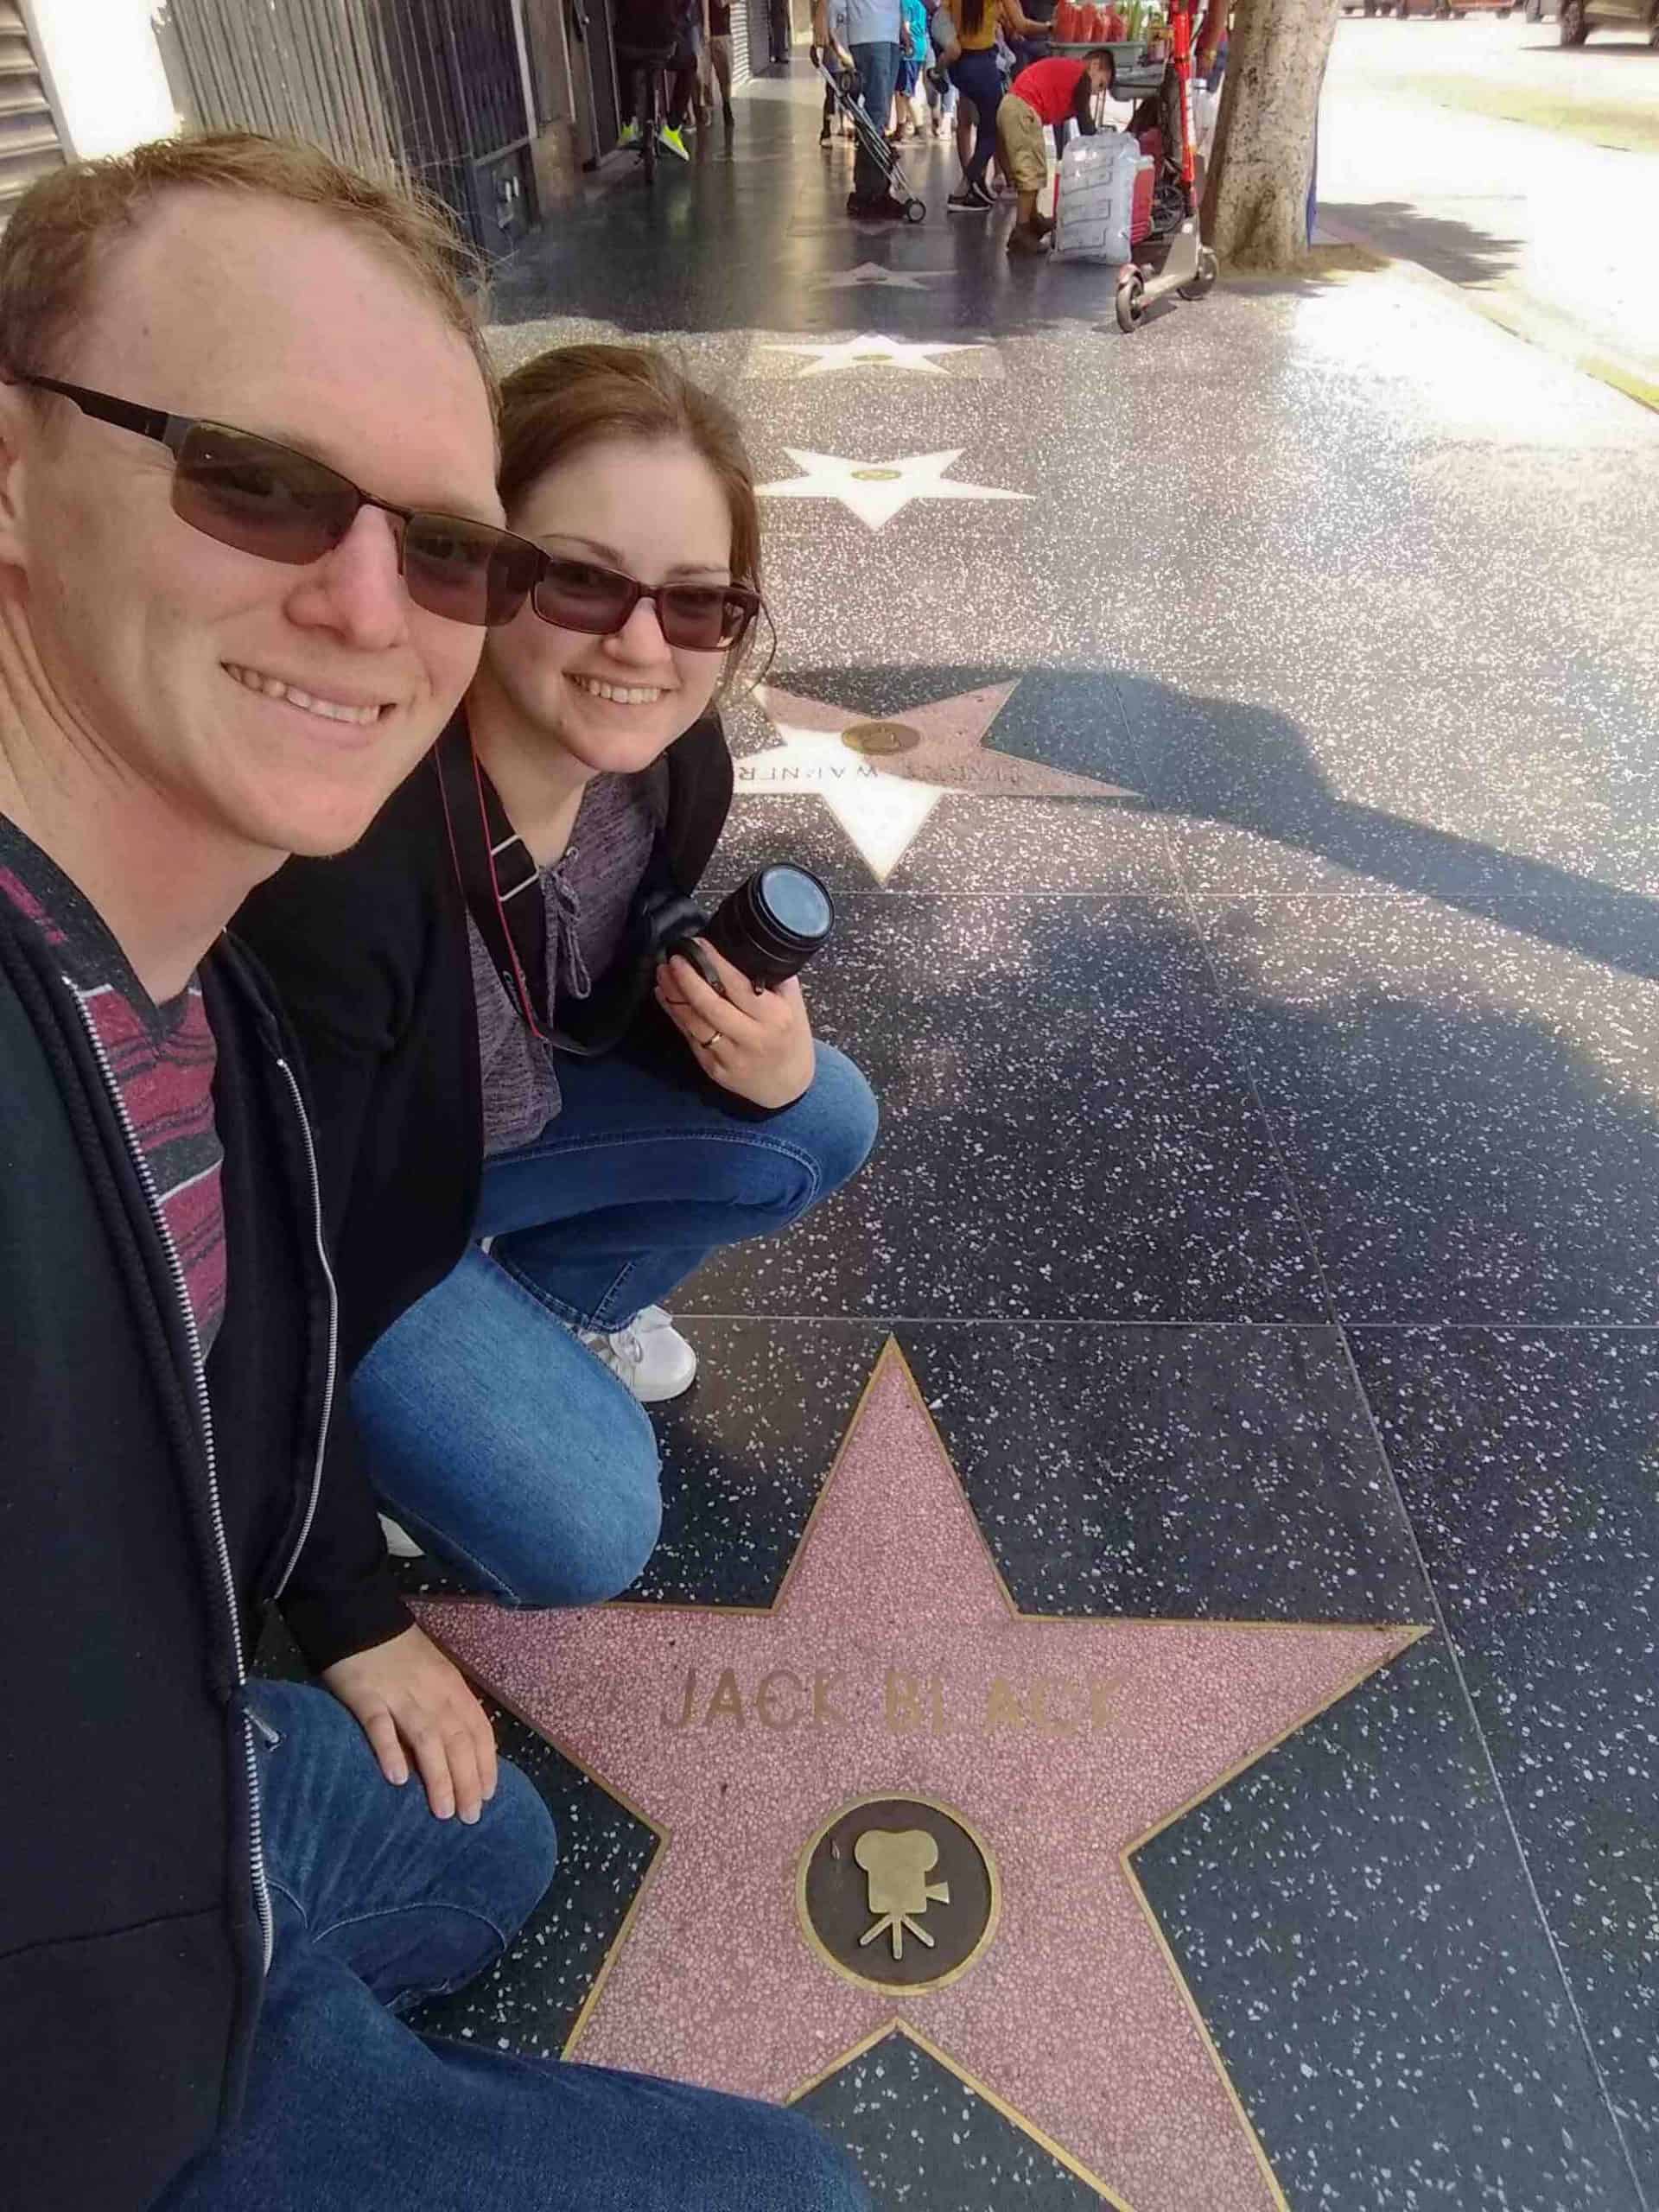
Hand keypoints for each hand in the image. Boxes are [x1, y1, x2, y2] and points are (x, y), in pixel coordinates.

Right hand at [322, 1623, 497, 1822]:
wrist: (360, 1617)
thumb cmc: (400, 1653)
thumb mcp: (435, 1675)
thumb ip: (447, 1709)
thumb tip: (458, 1754)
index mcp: (452, 1687)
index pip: (478, 1730)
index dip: (486, 1764)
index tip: (489, 1796)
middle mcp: (433, 1693)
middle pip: (457, 1740)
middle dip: (467, 1781)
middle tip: (470, 1817)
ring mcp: (400, 1695)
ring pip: (427, 1739)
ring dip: (439, 1777)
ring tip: (444, 1811)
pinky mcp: (366, 1696)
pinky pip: (381, 1726)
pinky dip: (391, 1750)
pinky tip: (398, 1778)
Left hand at [655, 940, 815, 1109]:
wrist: (787, 1087)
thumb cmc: (790, 1039)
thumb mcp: (794, 1005)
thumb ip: (774, 978)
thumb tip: (745, 948)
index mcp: (774, 1017)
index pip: (739, 986)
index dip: (715, 964)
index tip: (699, 944)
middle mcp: (751, 1038)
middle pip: (711, 1006)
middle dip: (687, 979)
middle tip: (674, 957)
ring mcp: (730, 1056)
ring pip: (694, 1023)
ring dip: (674, 995)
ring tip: (663, 972)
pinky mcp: (713, 1069)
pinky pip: (689, 1037)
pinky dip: (675, 1014)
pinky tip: (665, 995)